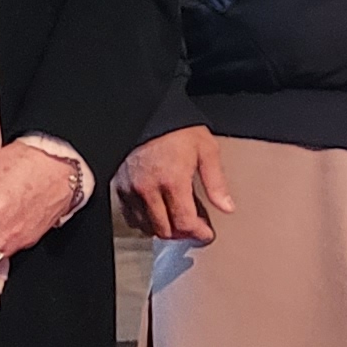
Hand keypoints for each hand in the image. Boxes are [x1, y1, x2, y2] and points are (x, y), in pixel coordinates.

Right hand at [118, 125, 238, 245]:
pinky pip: (130, 216)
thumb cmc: (179, 129)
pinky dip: (145, 221)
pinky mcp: (119, 186)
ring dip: (163, 229)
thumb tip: (227, 207)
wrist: (148, 112)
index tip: (207, 234)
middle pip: (164, 230)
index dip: (198, 233)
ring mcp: (131, 189)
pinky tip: (158, 213)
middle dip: (182, 234)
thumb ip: (216, 182)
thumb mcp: (206, 150)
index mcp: (172, 181)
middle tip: (194, 228)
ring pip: (145, 227)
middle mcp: (148, 189)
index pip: (184, 222)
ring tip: (177, 221)